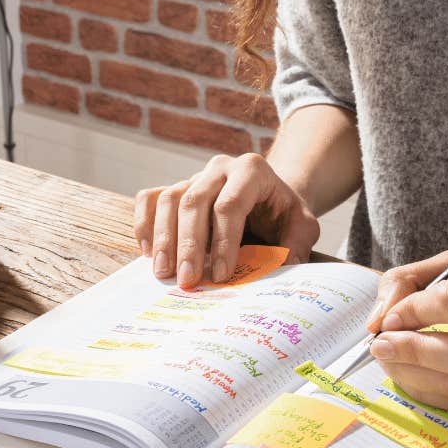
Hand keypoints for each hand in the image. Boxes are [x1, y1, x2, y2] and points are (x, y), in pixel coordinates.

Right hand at [132, 153, 321, 288]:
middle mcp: (219, 168)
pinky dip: (144, 224)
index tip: (221, 275)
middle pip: (194, 201)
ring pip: (168, 199)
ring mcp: (194, 176)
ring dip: (163, 238)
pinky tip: (148, 253)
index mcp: (252, 171)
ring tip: (164, 273)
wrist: (270, 197)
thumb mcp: (303, 226)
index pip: (230, 205)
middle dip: (188, 244)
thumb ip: (296, 246)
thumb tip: (281, 271)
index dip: (223, 241)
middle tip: (187, 280)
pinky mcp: (176, 188)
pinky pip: (149, 198)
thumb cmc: (284, 214)